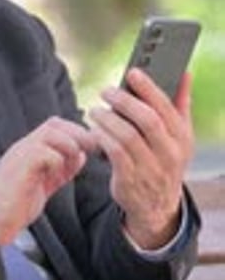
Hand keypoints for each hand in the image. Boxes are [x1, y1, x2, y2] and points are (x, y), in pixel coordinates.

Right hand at [0, 117, 96, 246]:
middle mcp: (24, 147)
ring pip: (52, 133)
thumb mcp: (44, 185)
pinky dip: (58, 162)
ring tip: (73, 164)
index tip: (89, 147)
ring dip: (70, 146)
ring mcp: (21, 154)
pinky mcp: (21, 165)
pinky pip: (46, 153)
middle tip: (92, 148)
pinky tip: (56, 177)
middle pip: (55, 124)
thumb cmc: (15, 207)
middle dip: (77, 134)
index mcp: (29, 150)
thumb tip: (81, 156)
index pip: (55, 126)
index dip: (75, 132)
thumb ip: (61, 170)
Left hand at [89, 70, 193, 248]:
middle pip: (147, 120)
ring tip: (95, 110)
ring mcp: (150, 168)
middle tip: (106, 91)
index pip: (166, 108)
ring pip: (127, 136)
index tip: (132, 73)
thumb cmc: (164, 161)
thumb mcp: (179, 138)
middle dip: (124, 101)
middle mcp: (169, 153)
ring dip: (108, 119)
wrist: (156, 206)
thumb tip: (184, 73)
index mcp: (182, 138)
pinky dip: (103, 138)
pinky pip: (114, 153)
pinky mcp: (129, 180)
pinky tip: (95, 129)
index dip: (148, 88)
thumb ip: (180, 105)